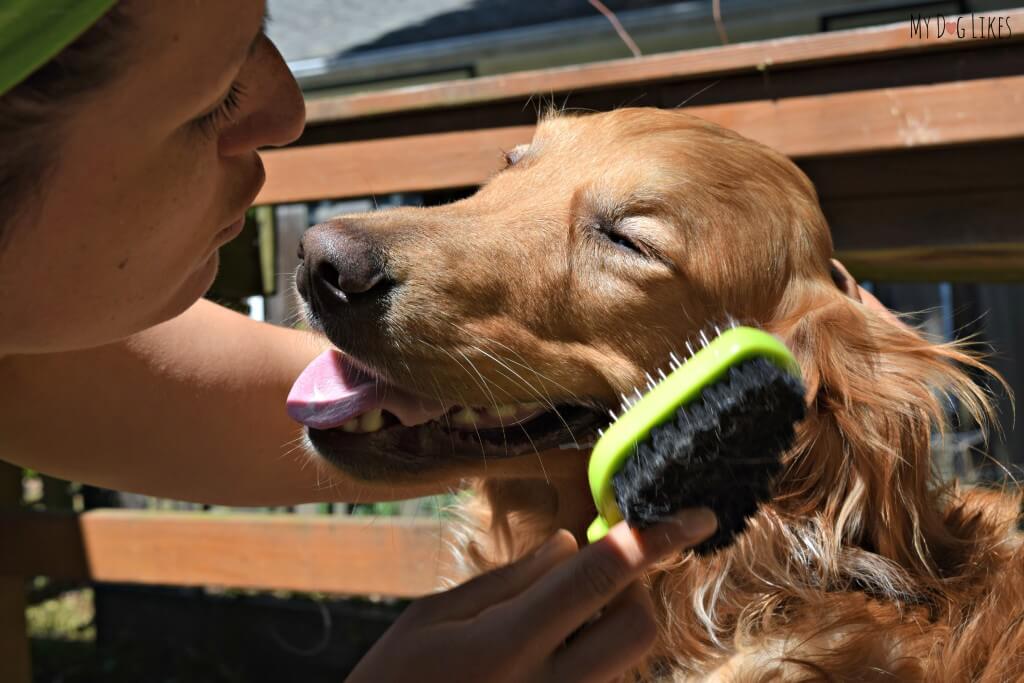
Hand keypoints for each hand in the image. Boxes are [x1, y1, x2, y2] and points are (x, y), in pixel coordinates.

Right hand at [346, 508, 717, 682]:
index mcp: (506, 644)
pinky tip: (551, 651)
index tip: (696, 516)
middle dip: (633, 589)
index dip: (652, 539)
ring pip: (627, 661)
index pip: (597, 578)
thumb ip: (509, 580)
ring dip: (613, 625)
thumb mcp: (434, 618)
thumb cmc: (395, 682)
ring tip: (558, 620)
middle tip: (593, 574)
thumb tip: (571, 543)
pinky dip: (592, 658)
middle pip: (636, 626)